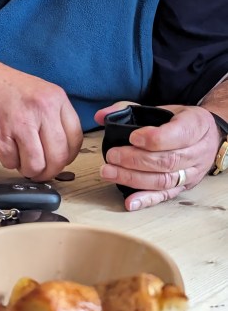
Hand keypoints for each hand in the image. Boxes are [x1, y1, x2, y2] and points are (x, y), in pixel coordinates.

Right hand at [0, 53, 82, 179]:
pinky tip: (6, 149)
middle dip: (49, 171)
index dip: (68, 156)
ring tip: (22, 160)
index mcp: (56, 99)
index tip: (59, 160)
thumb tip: (61, 152)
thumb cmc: (6, 88)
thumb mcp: (40, 94)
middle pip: (58, 157)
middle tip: (40, 170)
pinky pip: (11, 162)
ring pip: (36, 165)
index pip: (75, 139)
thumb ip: (54, 119)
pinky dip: (9, 162)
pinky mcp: (0, 134)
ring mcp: (21, 122)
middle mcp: (42, 109)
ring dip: (29, 170)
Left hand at [94, 102, 220, 210]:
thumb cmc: (181, 121)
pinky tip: (129, 202)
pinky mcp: (184, 187)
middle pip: (167, 160)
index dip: (154, 138)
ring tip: (109, 172)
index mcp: (195, 126)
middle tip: (112, 156)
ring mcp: (191, 173)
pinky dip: (146, 200)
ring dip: (133, 178)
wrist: (209, 135)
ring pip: (163, 180)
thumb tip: (101, 116)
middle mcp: (197, 152)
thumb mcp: (163, 108)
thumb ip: (130, 109)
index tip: (133, 137)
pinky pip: (165, 196)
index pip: (178, 135)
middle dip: (135, 160)